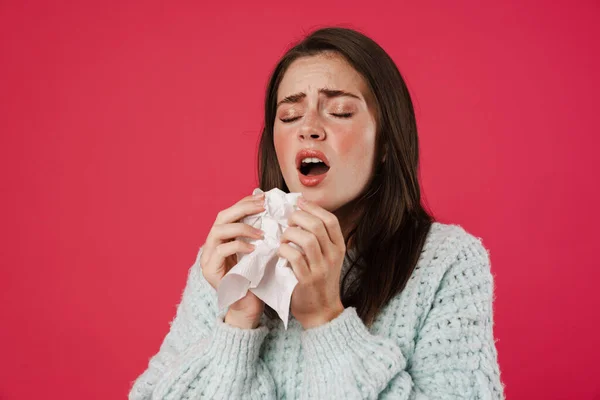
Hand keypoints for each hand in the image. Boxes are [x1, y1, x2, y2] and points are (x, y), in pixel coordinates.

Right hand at [200, 192, 265, 327]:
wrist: (248, 308)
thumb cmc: (256, 280)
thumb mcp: (259, 251)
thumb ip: (259, 234)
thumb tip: (272, 211)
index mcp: (222, 238)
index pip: (230, 212)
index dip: (245, 202)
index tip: (263, 198)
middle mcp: (211, 245)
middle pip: (221, 217)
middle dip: (243, 208)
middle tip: (263, 206)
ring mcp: (208, 257)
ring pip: (219, 230)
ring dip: (242, 227)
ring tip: (261, 233)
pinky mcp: (210, 270)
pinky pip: (221, 250)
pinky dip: (238, 245)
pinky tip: (254, 248)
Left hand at [278, 197, 345, 328]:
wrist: (321, 311)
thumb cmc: (319, 280)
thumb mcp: (327, 258)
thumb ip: (319, 238)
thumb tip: (301, 211)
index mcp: (339, 247)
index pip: (330, 219)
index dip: (313, 207)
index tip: (299, 202)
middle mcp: (333, 256)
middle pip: (317, 225)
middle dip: (298, 217)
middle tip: (288, 221)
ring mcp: (321, 269)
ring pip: (306, 239)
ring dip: (290, 233)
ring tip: (283, 238)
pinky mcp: (307, 280)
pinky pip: (294, 257)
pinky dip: (284, 250)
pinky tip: (280, 252)